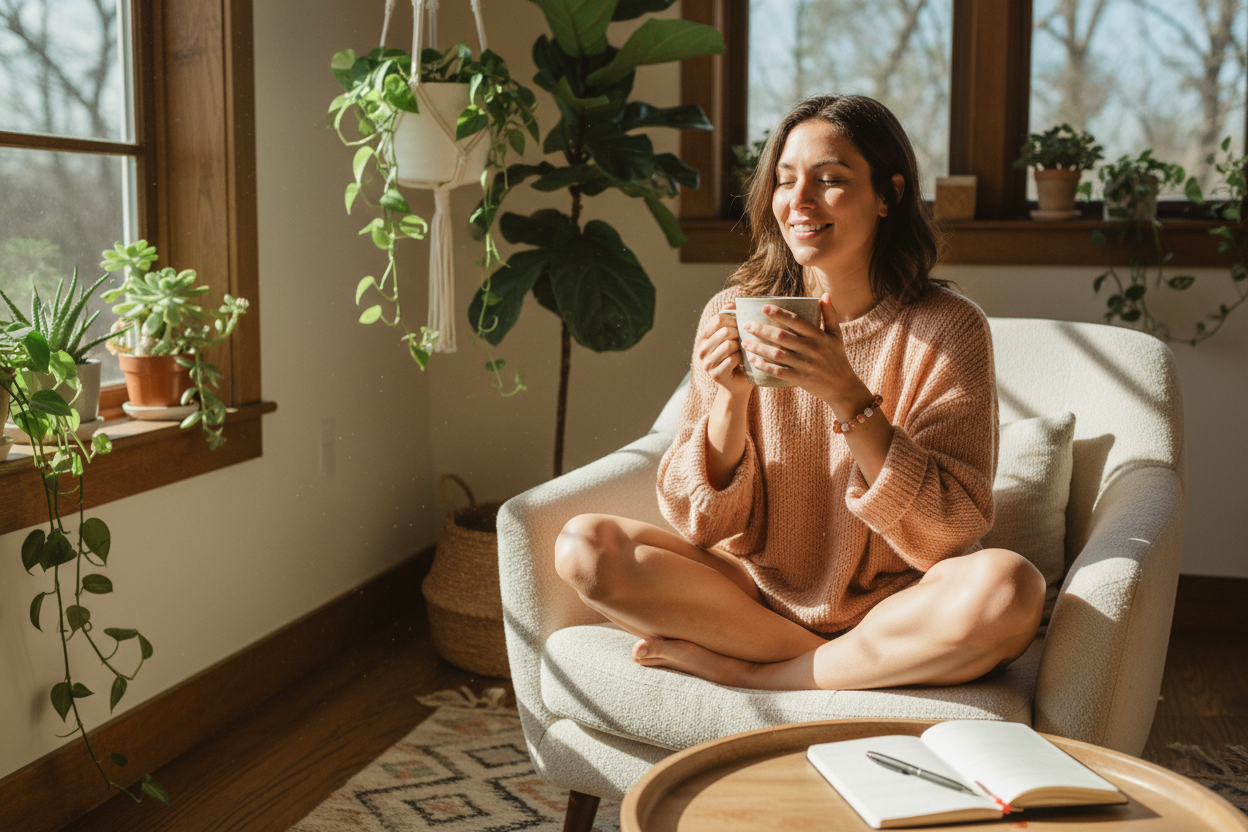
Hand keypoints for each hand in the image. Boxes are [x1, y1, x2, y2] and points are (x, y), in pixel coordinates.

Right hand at [695, 301, 752, 398]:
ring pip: (729, 345)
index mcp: (704, 336)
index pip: (718, 318)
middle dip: (738, 334)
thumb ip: (731, 318)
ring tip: (743, 352)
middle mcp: (702, 349)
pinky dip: (742, 360)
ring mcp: (707, 363)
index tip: (741, 326)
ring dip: (740, 348)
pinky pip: (732, 360)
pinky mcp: (716, 374)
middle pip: (724, 330)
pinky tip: (743, 362)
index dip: (734, 320)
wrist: (739, 383)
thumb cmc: (739, 355)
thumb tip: (732, 303)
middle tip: (743, 340)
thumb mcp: (734, 334)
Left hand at [740, 293, 872, 414]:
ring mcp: (806, 365)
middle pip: (782, 336)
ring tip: (744, 342)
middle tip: (746, 325)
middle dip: (761, 329)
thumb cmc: (837, 358)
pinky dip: (764, 366)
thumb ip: (830, 315)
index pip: (796, 321)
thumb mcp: (837, 335)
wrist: (843, 387)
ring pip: (777, 354)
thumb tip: (824, 295)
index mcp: (819, 336)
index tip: (763, 307)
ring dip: (759, 347)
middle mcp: (812, 349)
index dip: (779, 313)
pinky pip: (779, 372)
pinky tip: (753, 360)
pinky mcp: (801, 379)